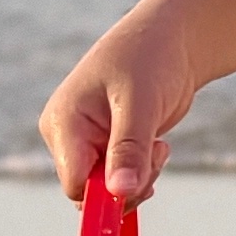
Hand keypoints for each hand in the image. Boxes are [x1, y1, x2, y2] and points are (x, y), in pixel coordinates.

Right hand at [38, 4, 195, 204]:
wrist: (171, 39)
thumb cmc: (150, 58)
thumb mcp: (141, 103)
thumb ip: (129, 148)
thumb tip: (120, 192)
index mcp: (64, 122)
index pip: (73, 183)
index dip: (105, 196)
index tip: (143, 187)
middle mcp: (69, 136)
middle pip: (91, 192)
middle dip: (128, 184)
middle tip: (159, 154)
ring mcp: (88, 142)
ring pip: (109, 188)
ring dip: (140, 177)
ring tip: (159, 146)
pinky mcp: (108, 146)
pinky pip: (121, 178)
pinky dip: (143, 171)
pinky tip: (157, 146)